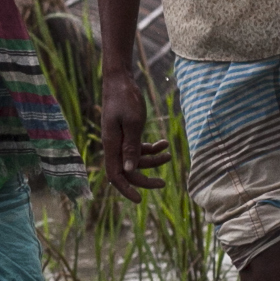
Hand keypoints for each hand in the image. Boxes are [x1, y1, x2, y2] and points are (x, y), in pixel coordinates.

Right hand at [98, 70, 171, 199]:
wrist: (120, 80)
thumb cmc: (126, 98)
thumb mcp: (133, 123)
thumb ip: (131, 147)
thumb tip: (129, 171)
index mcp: (111, 145)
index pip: (115, 176)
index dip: (126, 189)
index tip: (139, 200)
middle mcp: (113, 145)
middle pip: (127, 171)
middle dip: (145, 179)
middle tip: (163, 183)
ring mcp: (119, 140)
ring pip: (135, 160)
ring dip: (152, 160)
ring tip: (168, 154)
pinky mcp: (125, 133)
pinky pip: (137, 148)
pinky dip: (151, 148)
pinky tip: (164, 143)